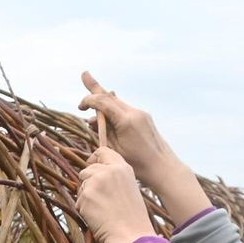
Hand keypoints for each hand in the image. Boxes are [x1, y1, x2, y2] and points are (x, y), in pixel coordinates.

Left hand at [76, 147, 155, 242]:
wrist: (130, 236)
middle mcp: (109, 171)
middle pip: (87, 170)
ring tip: (102, 210)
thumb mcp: (129, 189)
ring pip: (81, 186)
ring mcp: (96, 182)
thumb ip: (114, 178)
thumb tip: (95, 174)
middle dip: (88, 182)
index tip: (91, 164)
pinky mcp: (86, 196)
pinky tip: (98, 217)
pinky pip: (79, 201)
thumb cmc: (132, 219)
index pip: (103, 151)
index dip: (94, 158)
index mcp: (123, 168)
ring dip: (86, 197)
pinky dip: (85, 210)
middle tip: (100, 199)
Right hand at [78, 72, 209, 225]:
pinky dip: (114, 111)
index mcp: (125, 121)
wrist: (163, 167)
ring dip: (104, 103)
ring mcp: (141, 114)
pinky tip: (108, 119)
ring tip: (91, 108)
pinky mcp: (145, 118)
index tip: (80, 106)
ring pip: (118, 102)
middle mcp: (134, 112)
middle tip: (84, 75)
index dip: (89, 100)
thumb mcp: (115, 149)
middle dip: (96, 88)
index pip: (103, 102)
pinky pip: (125, 110)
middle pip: (110, 96)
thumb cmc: (138, 164)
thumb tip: (93, 121)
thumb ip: (103, 132)